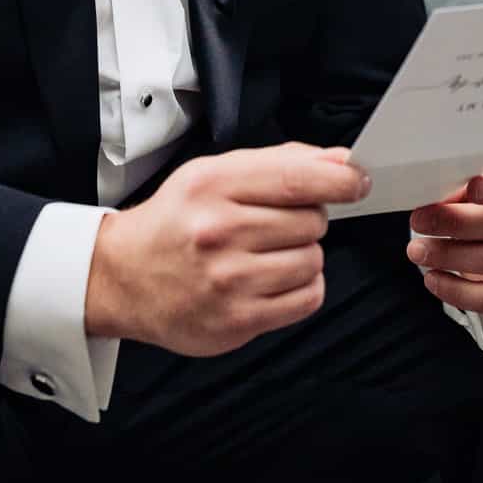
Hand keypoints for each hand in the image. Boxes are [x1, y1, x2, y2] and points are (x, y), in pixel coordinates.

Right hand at [85, 142, 368, 355]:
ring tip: (267, 254)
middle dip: (306, 220)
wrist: (124, 276)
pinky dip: (302, 288)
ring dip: (303, 255)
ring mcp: (227, 280)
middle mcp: (218, 232)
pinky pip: (307, 299)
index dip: (340, 179)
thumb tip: (342, 161)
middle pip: (312, 221)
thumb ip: (281, 162)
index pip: (297, 178)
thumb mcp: (216, 173)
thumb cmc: (178, 221)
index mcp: (213, 186)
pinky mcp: (236, 320)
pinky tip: (273, 280)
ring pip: (313, 260)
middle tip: (274, 225)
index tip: (358, 181)